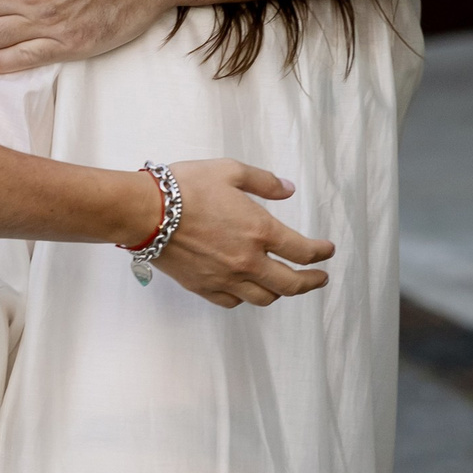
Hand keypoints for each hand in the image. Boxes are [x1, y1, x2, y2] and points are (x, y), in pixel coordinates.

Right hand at [154, 159, 332, 306]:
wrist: (145, 211)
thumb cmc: (185, 188)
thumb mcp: (229, 171)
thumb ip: (264, 182)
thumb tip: (288, 190)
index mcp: (260, 231)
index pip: (303, 251)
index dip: (321, 252)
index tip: (327, 251)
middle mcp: (248, 261)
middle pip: (291, 284)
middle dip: (311, 282)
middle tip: (319, 278)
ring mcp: (225, 278)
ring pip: (264, 297)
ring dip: (280, 292)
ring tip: (285, 286)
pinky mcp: (202, 287)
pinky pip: (232, 302)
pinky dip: (245, 298)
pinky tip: (246, 290)